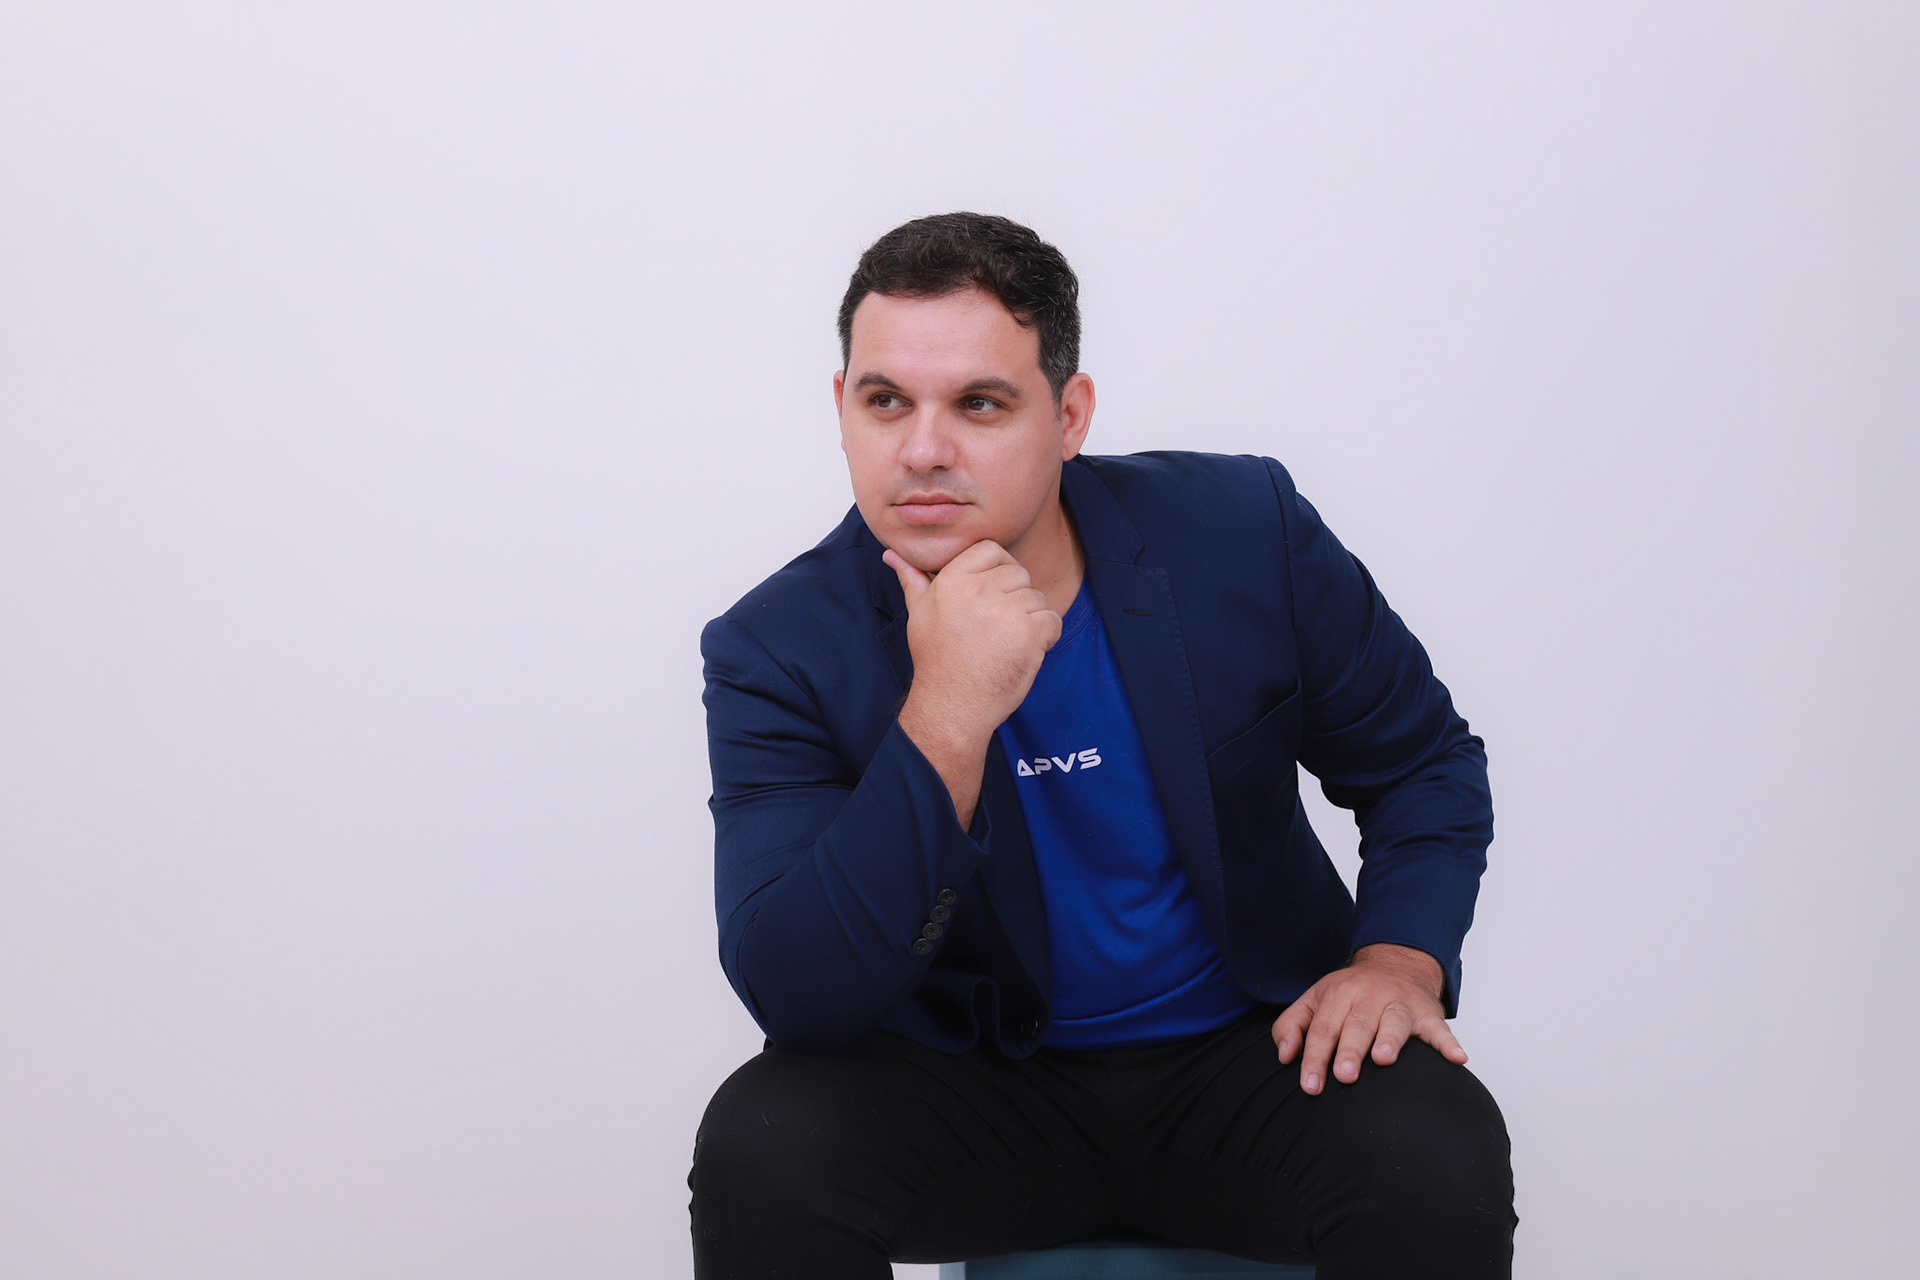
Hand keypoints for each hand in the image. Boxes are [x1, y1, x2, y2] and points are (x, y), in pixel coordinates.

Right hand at [885, 541, 1061, 824]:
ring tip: (1006, 643)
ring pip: (1037, 598)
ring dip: (1030, 620)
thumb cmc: (936, 661)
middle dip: (1015, 597)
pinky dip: (1046, 637)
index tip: (993, 594)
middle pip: (1018, 573)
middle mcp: (978, 591)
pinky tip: (1024, 652)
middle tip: (996, 628)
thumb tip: (891, 554)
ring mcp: (1005, 611)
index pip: (991, 549)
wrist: (952, 707)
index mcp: (951, 580)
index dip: (998, 569)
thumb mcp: (918, 615)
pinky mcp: (1028, 633)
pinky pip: (1052, 620)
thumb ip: (912, 580)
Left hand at [1271, 944, 1466, 1094]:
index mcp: (1338, 994)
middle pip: (1356, 1025)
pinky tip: (1457, 1058)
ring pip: (1394, 1022)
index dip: (1314, 1058)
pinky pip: (1440, 1029)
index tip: (1310, 1086)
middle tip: (1344, 1076)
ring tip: (1384, 1059)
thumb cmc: (1350, 992)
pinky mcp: (1427, 1014)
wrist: (1395, 963)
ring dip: (1390, 1040)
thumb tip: (1285, 1056)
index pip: (1322, 1029)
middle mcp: (1369, 997)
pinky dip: (1449, 1044)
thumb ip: (1292, 1025)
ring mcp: (1400, 1004)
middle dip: (1349, 1050)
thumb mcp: (1315, 999)